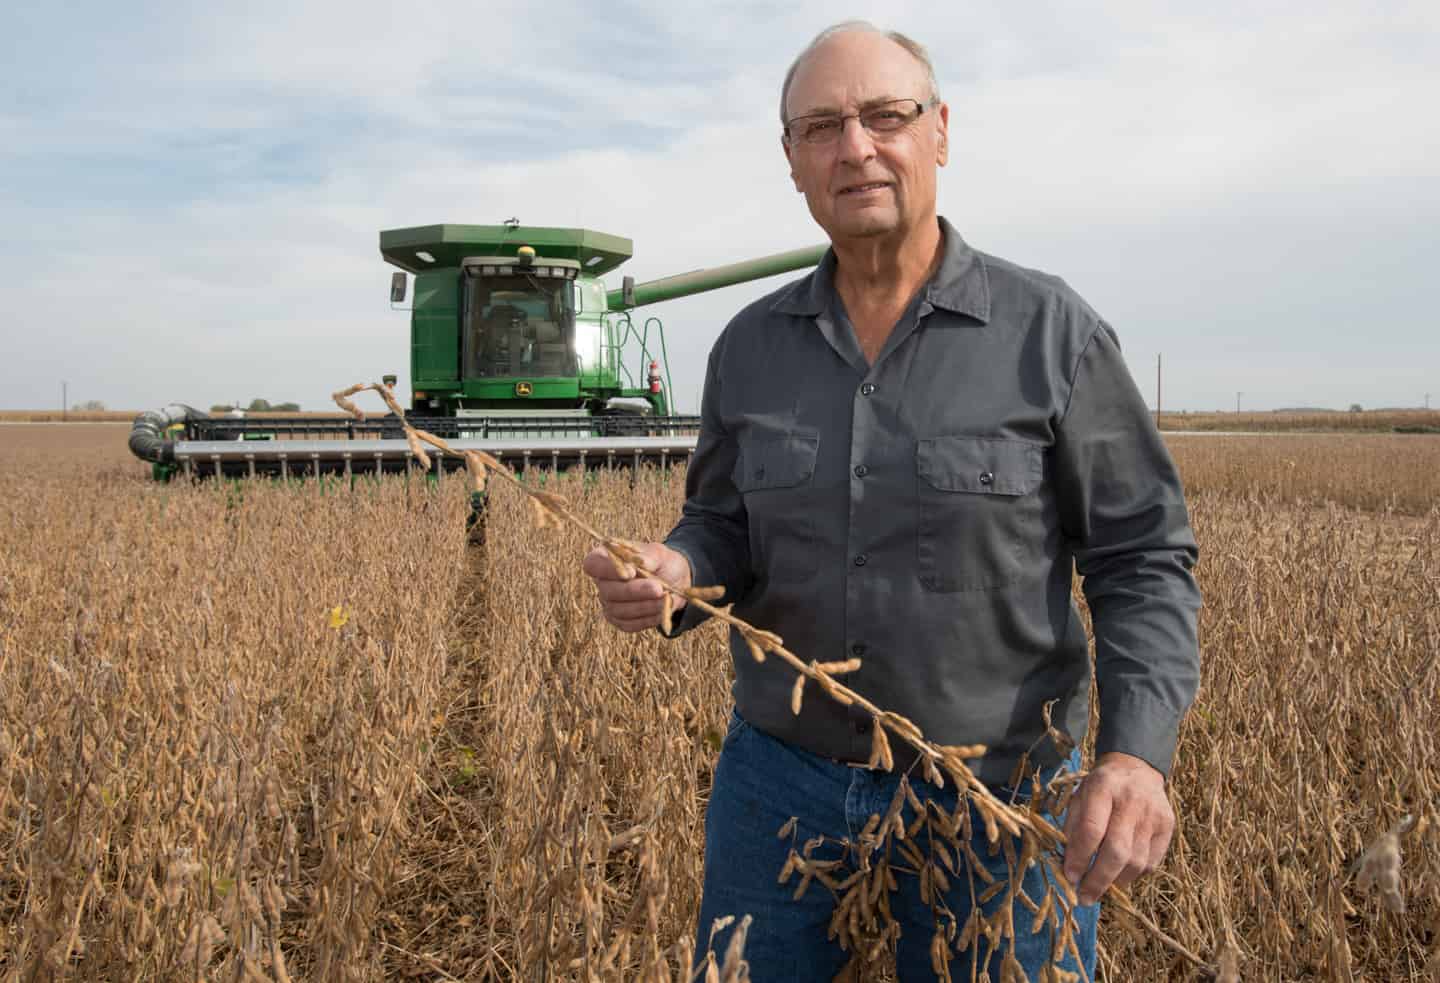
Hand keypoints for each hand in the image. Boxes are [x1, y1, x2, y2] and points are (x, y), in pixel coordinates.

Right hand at [581, 542, 692, 632]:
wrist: (674, 582)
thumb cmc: (662, 563)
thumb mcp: (659, 554)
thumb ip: (649, 557)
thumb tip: (642, 562)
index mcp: (604, 559)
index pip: (593, 564)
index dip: (609, 570)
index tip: (633, 572)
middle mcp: (602, 582)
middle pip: (607, 591)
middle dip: (634, 591)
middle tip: (658, 589)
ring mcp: (609, 603)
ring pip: (618, 610)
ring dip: (644, 606)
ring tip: (665, 599)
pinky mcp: (619, 620)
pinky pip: (629, 624)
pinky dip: (647, 619)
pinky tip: (662, 611)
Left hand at [1061, 751, 1173, 905]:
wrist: (1136, 768)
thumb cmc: (1100, 788)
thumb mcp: (1079, 797)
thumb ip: (1073, 828)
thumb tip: (1069, 867)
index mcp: (1102, 788)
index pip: (1091, 830)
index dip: (1080, 858)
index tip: (1070, 877)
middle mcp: (1131, 802)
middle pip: (1117, 851)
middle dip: (1098, 880)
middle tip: (1085, 898)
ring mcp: (1153, 815)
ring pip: (1136, 862)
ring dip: (1115, 882)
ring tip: (1099, 889)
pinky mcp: (1168, 827)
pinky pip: (1151, 862)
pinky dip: (1133, 875)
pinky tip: (1119, 875)